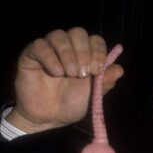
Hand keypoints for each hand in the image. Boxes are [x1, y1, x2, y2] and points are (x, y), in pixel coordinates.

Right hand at [7, 27, 123, 133]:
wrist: (48, 118)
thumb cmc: (69, 105)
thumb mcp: (92, 96)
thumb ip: (104, 82)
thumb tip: (120, 69)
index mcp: (84, 55)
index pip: (94, 40)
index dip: (98, 51)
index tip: (98, 70)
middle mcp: (67, 48)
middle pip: (78, 33)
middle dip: (83, 52)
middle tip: (83, 74)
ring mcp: (49, 49)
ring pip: (59, 35)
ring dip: (68, 54)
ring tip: (69, 74)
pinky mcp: (31, 54)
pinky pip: (40, 45)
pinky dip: (50, 58)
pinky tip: (55, 73)